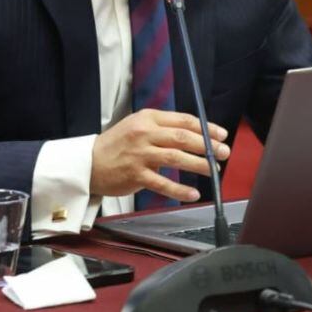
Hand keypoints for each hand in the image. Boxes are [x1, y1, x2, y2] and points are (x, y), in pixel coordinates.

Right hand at [90, 109, 229, 200]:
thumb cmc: (118, 144)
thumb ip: (164, 127)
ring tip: (214, 171)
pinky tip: (193, 193)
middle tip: (223, 153)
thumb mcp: (138, 125)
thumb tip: (197, 135)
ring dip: (199, 165)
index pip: (184, 120)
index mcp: (148, 118)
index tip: (221, 135)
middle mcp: (144, 133)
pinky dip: (180, 189)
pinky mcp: (135, 175)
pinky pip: (162, 183)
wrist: (88, 163)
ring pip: (176, 158)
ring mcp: (140, 154)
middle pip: (183, 137)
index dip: (206, 128)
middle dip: (208, 146)